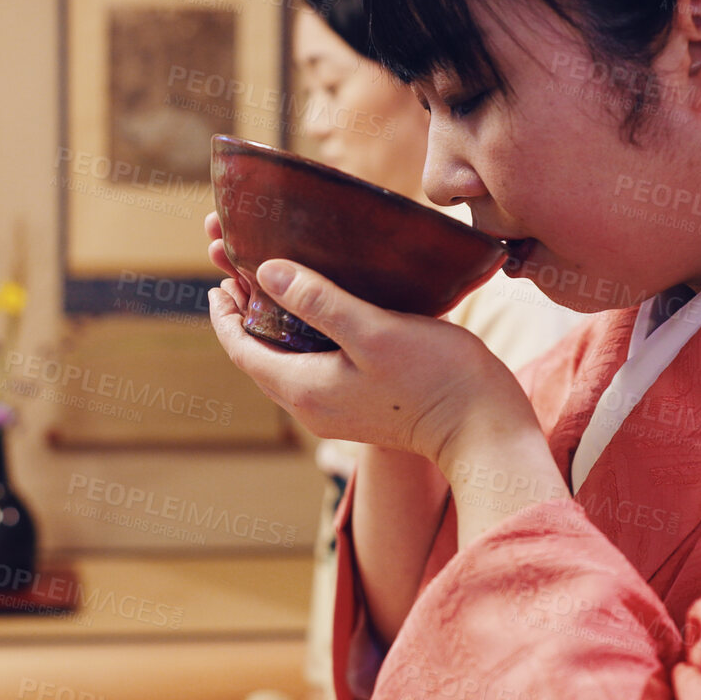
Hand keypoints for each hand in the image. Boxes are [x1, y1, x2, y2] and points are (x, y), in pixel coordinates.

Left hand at [207, 260, 514, 463]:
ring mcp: (333, 410)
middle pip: (258, 356)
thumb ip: (318, 301)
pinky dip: (300, 338)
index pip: (241, 350)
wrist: (482, 428)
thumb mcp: (373, 331)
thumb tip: (266, 272)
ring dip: (271, 325)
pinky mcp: (356, 406)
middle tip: (236, 271)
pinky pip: (310, 369)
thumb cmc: (435, 377)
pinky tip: (315, 313)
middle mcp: (310, 407)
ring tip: (268, 286)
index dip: (224, 314)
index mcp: (303, 389)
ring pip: (284, 363)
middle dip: (243, 314)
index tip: (217, 279)